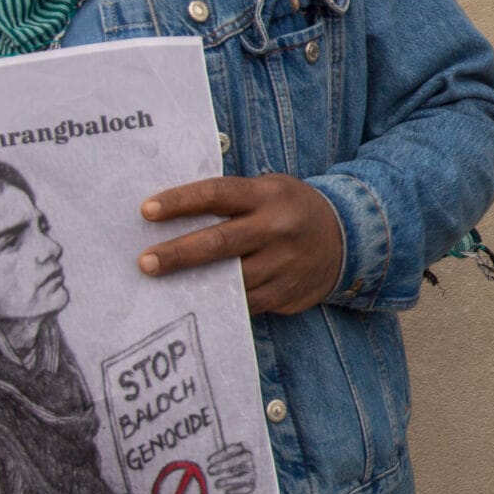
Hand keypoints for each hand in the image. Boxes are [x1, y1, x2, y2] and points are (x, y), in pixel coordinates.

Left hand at [139, 175, 344, 314]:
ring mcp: (284, 264)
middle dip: (178, 253)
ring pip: (231, 279)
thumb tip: (172, 219)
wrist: (348, 237)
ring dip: (194, 285)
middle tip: (145, 262)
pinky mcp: (287, 292)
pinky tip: (197, 302)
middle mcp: (277, 228)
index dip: (180, 202)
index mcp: (267, 196)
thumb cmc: (290, 209)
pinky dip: (220, 302)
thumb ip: (231, 201)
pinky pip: (245, 303)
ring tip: (163, 289)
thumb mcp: (268, 190)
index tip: (146, 211)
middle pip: (220, 243)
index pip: (217, 195)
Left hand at [205, 441, 257, 493]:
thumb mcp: (220, 457)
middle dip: (225, 465)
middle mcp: (250, 459)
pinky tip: (226, 492)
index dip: (223, 454)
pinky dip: (237, 490)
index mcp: (243, 448)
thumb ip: (216, 457)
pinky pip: (247, 488)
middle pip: (242, 459)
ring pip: (245, 476)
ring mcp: (253, 472)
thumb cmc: (224, 464)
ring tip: (217, 484)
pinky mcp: (251, 485)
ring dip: (230, 480)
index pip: (236, 448)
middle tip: (209, 471)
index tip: (209, 460)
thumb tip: (202, 459)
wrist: (236, 475)